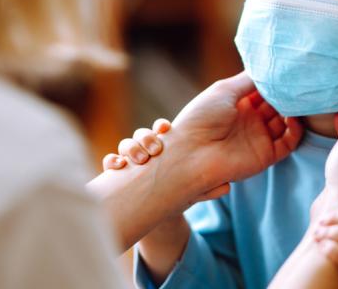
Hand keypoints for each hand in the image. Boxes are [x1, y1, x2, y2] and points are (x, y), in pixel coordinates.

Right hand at [103, 119, 233, 201]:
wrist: (162, 212)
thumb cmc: (182, 192)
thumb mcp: (195, 189)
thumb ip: (208, 187)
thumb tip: (226, 186)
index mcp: (167, 145)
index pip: (161, 128)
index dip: (161, 126)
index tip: (165, 127)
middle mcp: (147, 149)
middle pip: (142, 133)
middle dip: (146, 137)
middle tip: (154, 148)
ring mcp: (132, 159)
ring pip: (126, 143)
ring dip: (130, 147)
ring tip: (138, 159)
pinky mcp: (120, 173)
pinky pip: (110, 161)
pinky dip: (112, 161)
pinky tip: (118, 166)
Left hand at [163, 71, 303, 194]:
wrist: (192, 153)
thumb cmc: (202, 117)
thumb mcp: (224, 89)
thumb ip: (249, 80)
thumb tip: (270, 68)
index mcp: (237, 103)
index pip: (263, 90)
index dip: (275, 81)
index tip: (289, 70)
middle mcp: (249, 119)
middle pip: (276, 104)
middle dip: (287, 94)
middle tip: (298, 83)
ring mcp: (258, 137)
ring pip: (285, 121)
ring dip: (293, 110)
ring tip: (299, 98)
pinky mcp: (266, 155)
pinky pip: (288, 142)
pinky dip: (295, 130)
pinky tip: (294, 117)